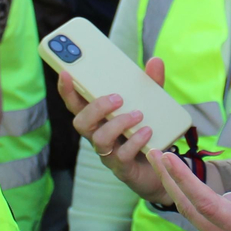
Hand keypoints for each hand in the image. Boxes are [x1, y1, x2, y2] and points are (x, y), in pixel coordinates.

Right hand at [58, 61, 174, 203]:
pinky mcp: (123, 168)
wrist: (164, 169)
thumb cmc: (148, 133)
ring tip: (138, 115)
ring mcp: (109, 154)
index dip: (67, 91)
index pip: (76, 104)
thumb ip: (152, 85)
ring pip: (99, 139)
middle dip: (96, 108)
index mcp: (100, 119)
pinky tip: (147, 132)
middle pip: (81, 123)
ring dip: (117, 124)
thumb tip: (155, 61)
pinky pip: (122, 156)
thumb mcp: (152, 105)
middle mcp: (99, 136)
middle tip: (118, 98)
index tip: (66, 73)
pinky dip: (135, 142)